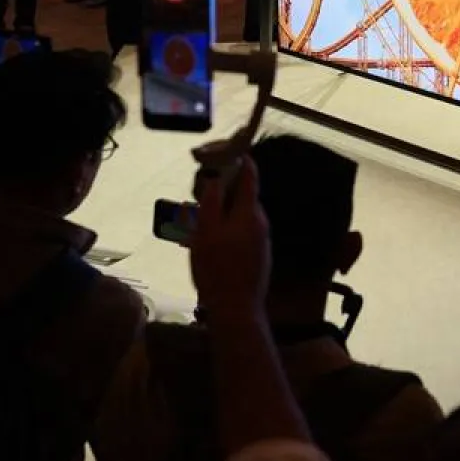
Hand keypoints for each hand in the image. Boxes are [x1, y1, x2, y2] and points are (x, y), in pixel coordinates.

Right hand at [189, 155, 269, 319]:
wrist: (236, 309)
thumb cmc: (216, 269)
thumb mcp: (205, 232)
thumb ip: (211, 202)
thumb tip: (214, 178)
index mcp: (249, 212)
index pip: (250, 174)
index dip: (239, 159)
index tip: (224, 151)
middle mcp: (260, 222)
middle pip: (243, 195)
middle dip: (224, 190)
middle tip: (199, 192)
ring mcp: (261, 240)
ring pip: (240, 215)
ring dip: (222, 212)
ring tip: (198, 221)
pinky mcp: (258, 255)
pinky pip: (241, 232)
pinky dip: (227, 229)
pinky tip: (209, 243)